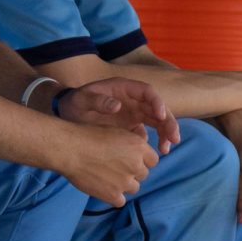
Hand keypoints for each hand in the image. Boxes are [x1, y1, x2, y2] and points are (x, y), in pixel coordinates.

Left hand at [58, 78, 180, 152]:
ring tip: (166, 149)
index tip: (160, 115)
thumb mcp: (83, 100)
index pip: (148, 92)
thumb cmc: (75, 103)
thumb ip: (98, 101)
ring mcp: (134, 113)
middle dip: (168, 122)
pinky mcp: (131, 126)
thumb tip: (118, 106)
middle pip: (157, 108)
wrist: (67, 114)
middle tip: (173, 138)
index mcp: (124, 88)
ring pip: (156, 121)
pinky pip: (147, 133)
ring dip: (165, 133)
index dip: (157, 102)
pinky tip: (156, 152)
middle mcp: (133, 100)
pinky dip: (154, 142)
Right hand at [59, 122, 159, 206]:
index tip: (130, 160)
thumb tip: (141, 148)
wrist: (71, 149)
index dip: (142, 160)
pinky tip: (102, 187)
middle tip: (115, 168)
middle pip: (143, 175)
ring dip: (124, 184)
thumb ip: (132, 142)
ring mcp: (126, 181)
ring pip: (134, 188)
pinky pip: (121, 200)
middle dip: (132, 172)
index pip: (153, 160)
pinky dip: (113, 196)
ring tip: (107, 177)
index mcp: (139, 147)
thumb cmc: (90, 135)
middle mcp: (136, 165)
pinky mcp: (114, 195)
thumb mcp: (116, 131)